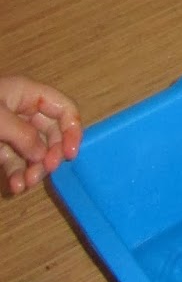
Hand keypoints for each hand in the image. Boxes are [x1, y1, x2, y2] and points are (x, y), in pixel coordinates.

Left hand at [0, 75, 82, 196]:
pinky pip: (13, 161)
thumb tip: (42, 155)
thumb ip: (23, 135)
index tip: (70, 155)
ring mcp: (10, 130)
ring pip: (32, 152)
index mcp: (28, 94)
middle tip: (45, 172)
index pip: (63, 109)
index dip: (72, 130)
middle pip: (51, 134)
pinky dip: (17, 175)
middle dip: (50, 155)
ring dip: (33, 170)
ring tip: (25, 184)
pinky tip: (15, 187)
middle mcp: (22, 111)